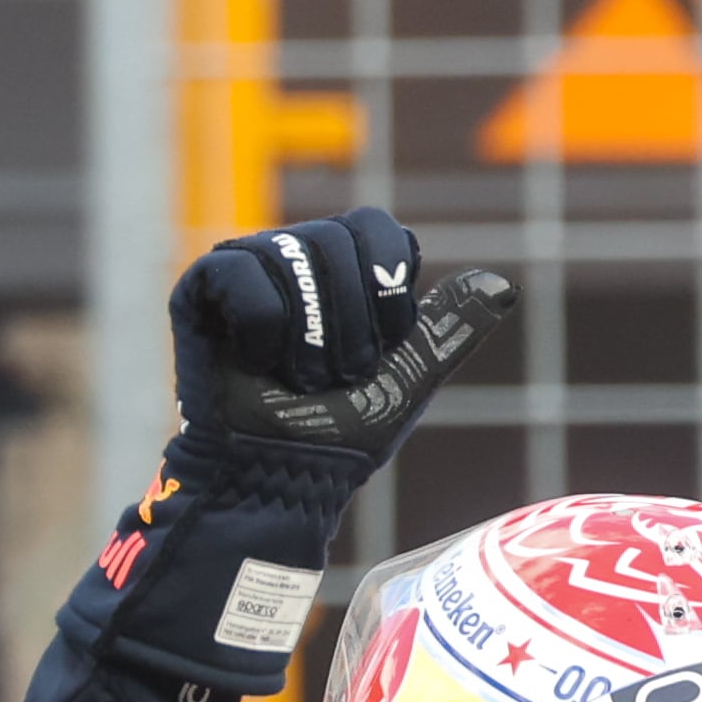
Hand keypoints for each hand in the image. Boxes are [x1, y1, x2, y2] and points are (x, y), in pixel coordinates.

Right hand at [169, 205, 514, 466]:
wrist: (288, 474)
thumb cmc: (344, 432)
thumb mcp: (411, 375)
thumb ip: (451, 327)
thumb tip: (502, 286)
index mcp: (343, 264)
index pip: (377, 227)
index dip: (389, 290)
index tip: (384, 347)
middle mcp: (293, 254)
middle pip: (336, 240)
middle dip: (353, 325)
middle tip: (339, 376)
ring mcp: (244, 266)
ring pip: (291, 257)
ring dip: (310, 338)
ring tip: (299, 380)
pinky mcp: (199, 289)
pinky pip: (241, 274)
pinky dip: (261, 330)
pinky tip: (255, 364)